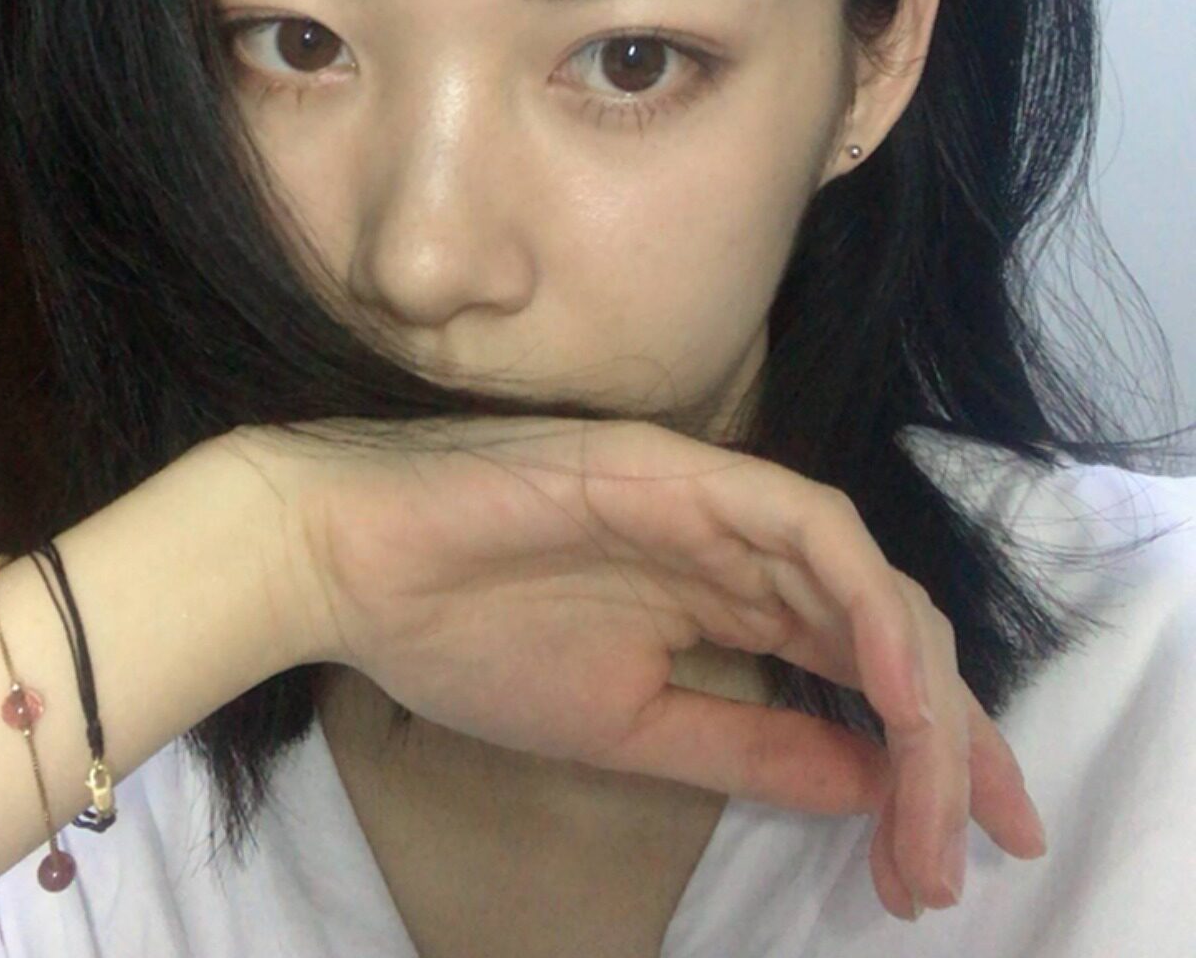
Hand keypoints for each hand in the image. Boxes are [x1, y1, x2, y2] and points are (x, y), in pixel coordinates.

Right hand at [229, 414, 1045, 920]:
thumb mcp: (632, 727)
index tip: (961, 853)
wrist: (349, 560)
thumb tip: (869, 787)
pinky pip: (805, 526)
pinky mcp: (682, 470)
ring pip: (864, 579)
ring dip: (919, 689)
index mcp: (726, 599)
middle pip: (885, 627)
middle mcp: (740, 545)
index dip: (928, 751)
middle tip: (974, 847)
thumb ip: (749, 745)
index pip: (857, 666)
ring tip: (942, 796)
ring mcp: (716, 499)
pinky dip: (861, 597)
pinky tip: (892, 685)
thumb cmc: (466, 638)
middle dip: (950, 738)